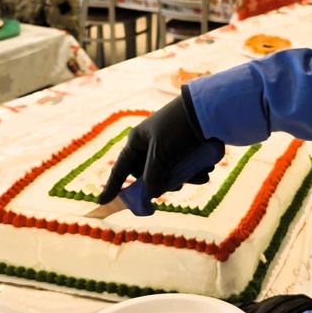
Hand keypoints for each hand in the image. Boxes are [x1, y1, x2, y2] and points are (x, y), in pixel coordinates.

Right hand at [97, 96, 223, 204]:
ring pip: (170, 174)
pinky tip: (206, 169)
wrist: (208, 111)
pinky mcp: (186, 147)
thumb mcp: (161, 154)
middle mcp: (151, 144)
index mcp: (138, 141)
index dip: (113, 186)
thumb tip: (150, 193)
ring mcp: (169, 146)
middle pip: (150, 175)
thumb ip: (152, 177)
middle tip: (177, 185)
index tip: (102, 201)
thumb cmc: (177, 129)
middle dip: (164, 183)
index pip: (121, 168)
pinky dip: (195, 171)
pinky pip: (185, 167)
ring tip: (200, 174)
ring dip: (185, 177)